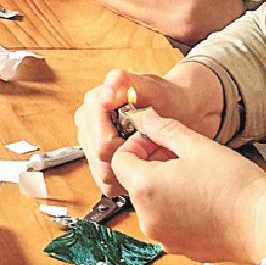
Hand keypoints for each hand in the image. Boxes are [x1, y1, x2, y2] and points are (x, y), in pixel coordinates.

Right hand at [73, 68, 214, 196]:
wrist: (177, 108)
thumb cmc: (166, 98)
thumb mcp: (151, 87)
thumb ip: (125, 81)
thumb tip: (106, 93)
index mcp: (94, 102)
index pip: (101, 143)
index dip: (126, 149)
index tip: (144, 143)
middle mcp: (87, 122)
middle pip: (100, 160)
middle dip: (126, 160)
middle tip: (148, 150)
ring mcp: (90, 141)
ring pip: (101, 174)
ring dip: (126, 171)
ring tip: (146, 156)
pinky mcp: (96, 159)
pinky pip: (105, 183)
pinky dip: (124, 180)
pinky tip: (139, 166)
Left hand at [108, 111, 265, 264]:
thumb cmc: (235, 185)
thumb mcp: (197, 146)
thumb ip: (164, 129)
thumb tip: (145, 118)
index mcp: (145, 188)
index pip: (119, 160)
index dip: (137, 145)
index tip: (159, 140)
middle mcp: (147, 218)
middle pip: (134, 183)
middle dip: (151, 164)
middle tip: (179, 155)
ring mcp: (164, 237)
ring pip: (151, 203)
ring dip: (164, 186)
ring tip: (194, 175)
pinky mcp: (181, 249)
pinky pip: (168, 222)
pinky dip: (177, 208)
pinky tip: (203, 198)